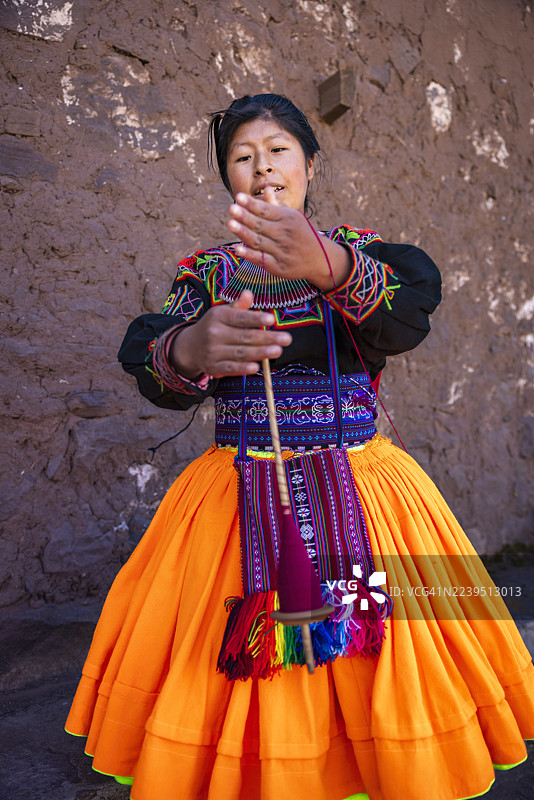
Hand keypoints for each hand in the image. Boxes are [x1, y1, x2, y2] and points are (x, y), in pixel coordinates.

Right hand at [169, 290, 291, 378]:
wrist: (189, 347)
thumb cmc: (213, 327)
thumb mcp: (223, 313)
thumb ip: (239, 306)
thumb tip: (249, 293)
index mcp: (218, 316)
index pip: (239, 317)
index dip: (255, 319)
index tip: (272, 319)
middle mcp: (214, 333)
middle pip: (244, 336)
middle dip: (267, 338)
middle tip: (286, 339)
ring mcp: (212, 351)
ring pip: (240, 353)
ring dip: (260, 353)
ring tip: (277, 351)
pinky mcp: (213, 367)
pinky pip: (230, 368)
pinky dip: (243, 368)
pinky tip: (257, 367)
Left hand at [227, 188, 351, 290]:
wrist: (320, 259)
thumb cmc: (303, 234)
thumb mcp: (294, 217)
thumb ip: (277, 205)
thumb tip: (266, 188)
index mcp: (288, 219)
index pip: (266, 210)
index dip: (252, 204)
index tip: (238, 197)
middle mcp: (285, 234)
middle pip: (261, 225)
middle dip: (245, 216)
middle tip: (231, 208)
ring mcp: (282, 251)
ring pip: (259, 241)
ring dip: (243, 233)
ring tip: (230, 223)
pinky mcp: (278, 267)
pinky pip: (261, 259)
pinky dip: (249, 254)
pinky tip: (237, 248)